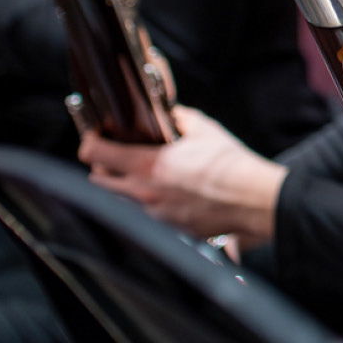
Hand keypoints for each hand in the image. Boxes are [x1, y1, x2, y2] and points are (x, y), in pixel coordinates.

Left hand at [79, 106, 284, 245]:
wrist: (253, 199)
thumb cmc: (229, 164)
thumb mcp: (202, 129)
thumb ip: (178, 119)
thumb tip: (168, 114)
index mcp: (147, 165)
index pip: (96, 154)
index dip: (89, 142)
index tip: (94, 137)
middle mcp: (144, 193)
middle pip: (101, 181)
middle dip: (104, 167)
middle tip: (116, 156)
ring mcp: (156, 215)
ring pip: (125, 199)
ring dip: (129, 186)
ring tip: (150, 174)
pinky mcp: (171, 228)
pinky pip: (150, 213)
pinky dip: (154, 201)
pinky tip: (174, 192)